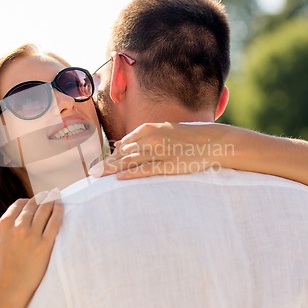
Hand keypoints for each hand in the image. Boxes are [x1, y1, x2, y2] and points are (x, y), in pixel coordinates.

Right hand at [0, 188, 62, 299]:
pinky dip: (59, 211)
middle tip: (50, 194)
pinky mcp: (44, 245)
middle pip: (34, 204)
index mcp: (4, 225)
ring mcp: (32, 236)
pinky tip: (61, 207)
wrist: (8, 289)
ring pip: (45, 210)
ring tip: (57, 197)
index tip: (36, 200)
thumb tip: (8, 220)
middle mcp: (18, 227)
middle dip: (43, 197)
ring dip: (52, 200)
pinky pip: (54, 222)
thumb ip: (0, 231)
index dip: (29, 200)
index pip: (19, 204)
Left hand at [89, 122, 233, 178]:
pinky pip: (146, 169)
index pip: (125, 142)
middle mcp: (152, 138)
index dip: (113, 154)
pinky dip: (131, 173)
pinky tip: (119, 178)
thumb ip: (146, 136)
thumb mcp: (166, 130)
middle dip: (108, 163)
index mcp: (151, 128)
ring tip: (100, 176)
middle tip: (93, 171)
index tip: (103, 162)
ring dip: (113, 169)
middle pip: (124, 152)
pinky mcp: (169, 165)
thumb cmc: (190, 137)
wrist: (214, 141)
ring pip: (131, 160)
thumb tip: (125, 144)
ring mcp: (160, 151)